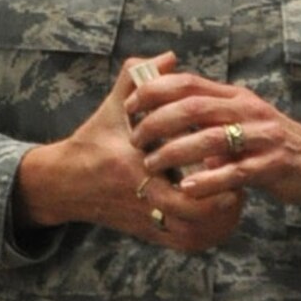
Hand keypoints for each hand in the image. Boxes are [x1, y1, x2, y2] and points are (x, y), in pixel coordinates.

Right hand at [13, 51, 243, 252]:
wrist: (65, 183)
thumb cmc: (92, 141)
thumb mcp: (112, 107)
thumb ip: (138, 78)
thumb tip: (170, 57)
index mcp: (133, 166)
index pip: (181, 176)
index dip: (210, 170)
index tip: (222, 153)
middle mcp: (141, 198)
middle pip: (195, 214)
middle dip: (222, 197)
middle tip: (235, 176)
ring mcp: (146, 220)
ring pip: (196, 234)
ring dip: (219, 219)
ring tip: (232, 195)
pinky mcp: (148, 234)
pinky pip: (188, 243)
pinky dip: (209, 233)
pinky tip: (218, 213)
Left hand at [127, 66, 300, 209]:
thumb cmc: (267, 140)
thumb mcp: (237, 117)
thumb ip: (205, 113)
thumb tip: (157, 110)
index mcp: (233, 95)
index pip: (187, 83)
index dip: (153, 91)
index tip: (128, 106)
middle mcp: (246, 110)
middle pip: (193, 108)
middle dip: (157, 122)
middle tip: (134, 139)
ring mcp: (262, 136)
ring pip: (210, 139)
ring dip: (175, 152)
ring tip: (151, 165)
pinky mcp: (274, 164)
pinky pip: (236, 171)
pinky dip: (208, 180)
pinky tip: (187, 188)